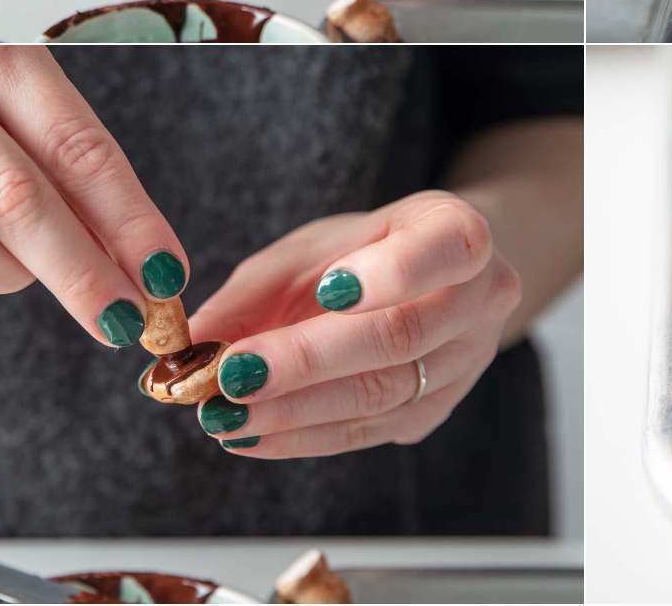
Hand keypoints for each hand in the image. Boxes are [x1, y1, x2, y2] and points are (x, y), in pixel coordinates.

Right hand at [0, 46, 188, 344]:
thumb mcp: (32, 115)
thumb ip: (82, 180)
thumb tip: (145, 266)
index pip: (76, 148)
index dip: (127, 218)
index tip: (166, 273)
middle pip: (15, 198)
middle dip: (81, 271)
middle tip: (126, 318)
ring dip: (14, 277)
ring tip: (33, 270)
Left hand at [186, 190, 521, 458]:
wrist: (432, 283)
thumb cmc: (368, 250)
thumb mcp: (317, 245)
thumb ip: (259, 288)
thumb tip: (190, 342)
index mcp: (460, 234)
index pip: (448, 250)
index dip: (394, 272)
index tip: (328, 288)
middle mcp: (481, 301)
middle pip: (401, 336)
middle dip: (308, 360)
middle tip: (233, 374)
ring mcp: (465, 363)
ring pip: (383, 395)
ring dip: (295, 410)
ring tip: (224, 412)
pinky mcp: (435, 411)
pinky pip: (369, 433)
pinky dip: (302, 436)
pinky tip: (250, 432)